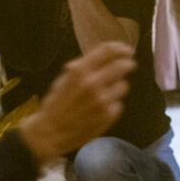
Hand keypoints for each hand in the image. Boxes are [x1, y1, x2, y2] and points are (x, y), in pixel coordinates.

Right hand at [17, 41, 134, 162]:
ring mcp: (102, 100)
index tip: (126, 49)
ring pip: (123, 85)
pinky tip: (100, 108)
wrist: (51, 132)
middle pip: (122, 65)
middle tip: (129, 64)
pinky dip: (112, 104)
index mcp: (80, 71)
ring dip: (118, 86)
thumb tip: (103, 57)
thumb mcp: (64, 79)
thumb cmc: (55, 104)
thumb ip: (82, 67)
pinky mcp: (108, 115)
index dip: (120, 48)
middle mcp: (93, 83)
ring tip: (106, 92)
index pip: (107, 51)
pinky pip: (118, 103)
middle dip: (127, 63)